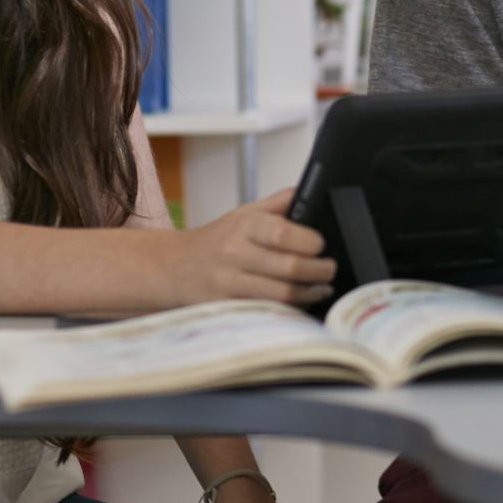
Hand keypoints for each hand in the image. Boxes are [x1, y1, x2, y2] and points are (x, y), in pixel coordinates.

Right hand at [170, 188, 336, 306]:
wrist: (172, 267)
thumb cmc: (217, 239)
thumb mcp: (244, 212)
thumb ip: (280, 202)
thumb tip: (313, 191)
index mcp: (244, 225)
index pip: (282, 233)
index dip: (310, 242)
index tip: (322, 245)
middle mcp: (235, 252)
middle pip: (289, 267)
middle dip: (320, 271)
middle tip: (330, 270)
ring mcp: (229, 282)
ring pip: (281, 294)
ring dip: (310, 293)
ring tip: (322, 288)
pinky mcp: (226, 306)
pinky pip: (267, 310)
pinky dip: (290, 308)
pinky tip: (300, 302)